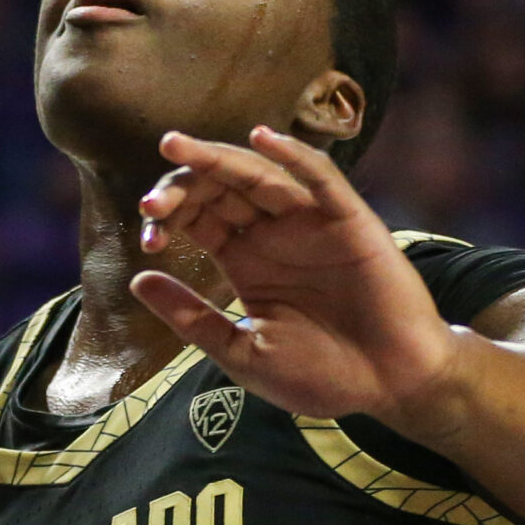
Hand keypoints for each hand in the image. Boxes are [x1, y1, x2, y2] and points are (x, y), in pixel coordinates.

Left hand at [132, 125, 471, 432]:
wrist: (389, 385)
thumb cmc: (320, 374)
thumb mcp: (241, 350)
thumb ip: (192, 317)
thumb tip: (136, 279)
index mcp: (244, 258)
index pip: (196, 216)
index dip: (167, 216)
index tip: (148, 237)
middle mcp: (273, 232)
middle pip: (219, 187)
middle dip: (181, 186)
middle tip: (151, 200)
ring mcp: (311, 222)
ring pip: (259, 175)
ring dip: (217, 158)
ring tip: (175, 146)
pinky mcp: (350, 221)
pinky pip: (322, 178)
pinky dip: (295, 155)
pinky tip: (262, 138)